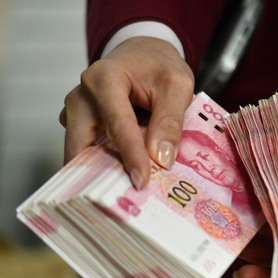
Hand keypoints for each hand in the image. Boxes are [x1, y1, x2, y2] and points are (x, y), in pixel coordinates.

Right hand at [59, 36, 194, 188]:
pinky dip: (102, 166)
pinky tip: (122, 180)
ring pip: (81, 152)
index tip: (141, 181)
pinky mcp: (80, 126)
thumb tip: (162, 158)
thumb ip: (170, 119)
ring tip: (124, 196)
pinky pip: (87, 151)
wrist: (144, 54)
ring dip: (100, 173)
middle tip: (123, 200)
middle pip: (84, 143)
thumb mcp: (177, 85)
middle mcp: (82, 96)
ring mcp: (76, 112)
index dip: (130, 155)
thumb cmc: (159, 66)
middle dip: (101, 173)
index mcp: (105, 79)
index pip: (118, 124)